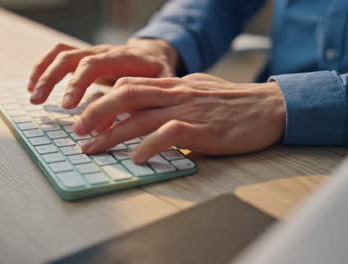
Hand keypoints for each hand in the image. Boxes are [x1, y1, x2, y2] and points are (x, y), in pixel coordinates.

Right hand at [27, 38, 178, 106]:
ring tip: (33, 96)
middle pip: (72, 57)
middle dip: (53, 79)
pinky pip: (60, 54)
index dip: (77, 83)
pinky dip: (44, 67)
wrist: (155, 55)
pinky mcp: (85, 56)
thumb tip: (104, 129)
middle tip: (39, 101)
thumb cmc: (157, 76)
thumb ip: (135, 107)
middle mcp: (104, 51)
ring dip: (44, 73)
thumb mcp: (156, 91)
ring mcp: (93, 52)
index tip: (67, 105)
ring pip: (62, 53)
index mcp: (123, 58)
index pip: (93, 64)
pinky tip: (33, 86)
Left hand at [73, 73, 286, 162]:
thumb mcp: (199, 90)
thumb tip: (150, 109)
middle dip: (96, 113)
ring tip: (93, 147)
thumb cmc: (234, 103)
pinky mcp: (203, 130)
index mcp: (174, 85)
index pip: (129, 86)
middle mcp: (175, 94)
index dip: (104, 100)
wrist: (270, 107)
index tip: (87, 117)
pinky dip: (149, 146)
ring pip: (140, 117)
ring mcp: (188, 110)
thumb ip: (173, 96)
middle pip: (125, 97)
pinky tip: (137, 159)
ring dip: (112, 134)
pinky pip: (169, 135)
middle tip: (78, 131)